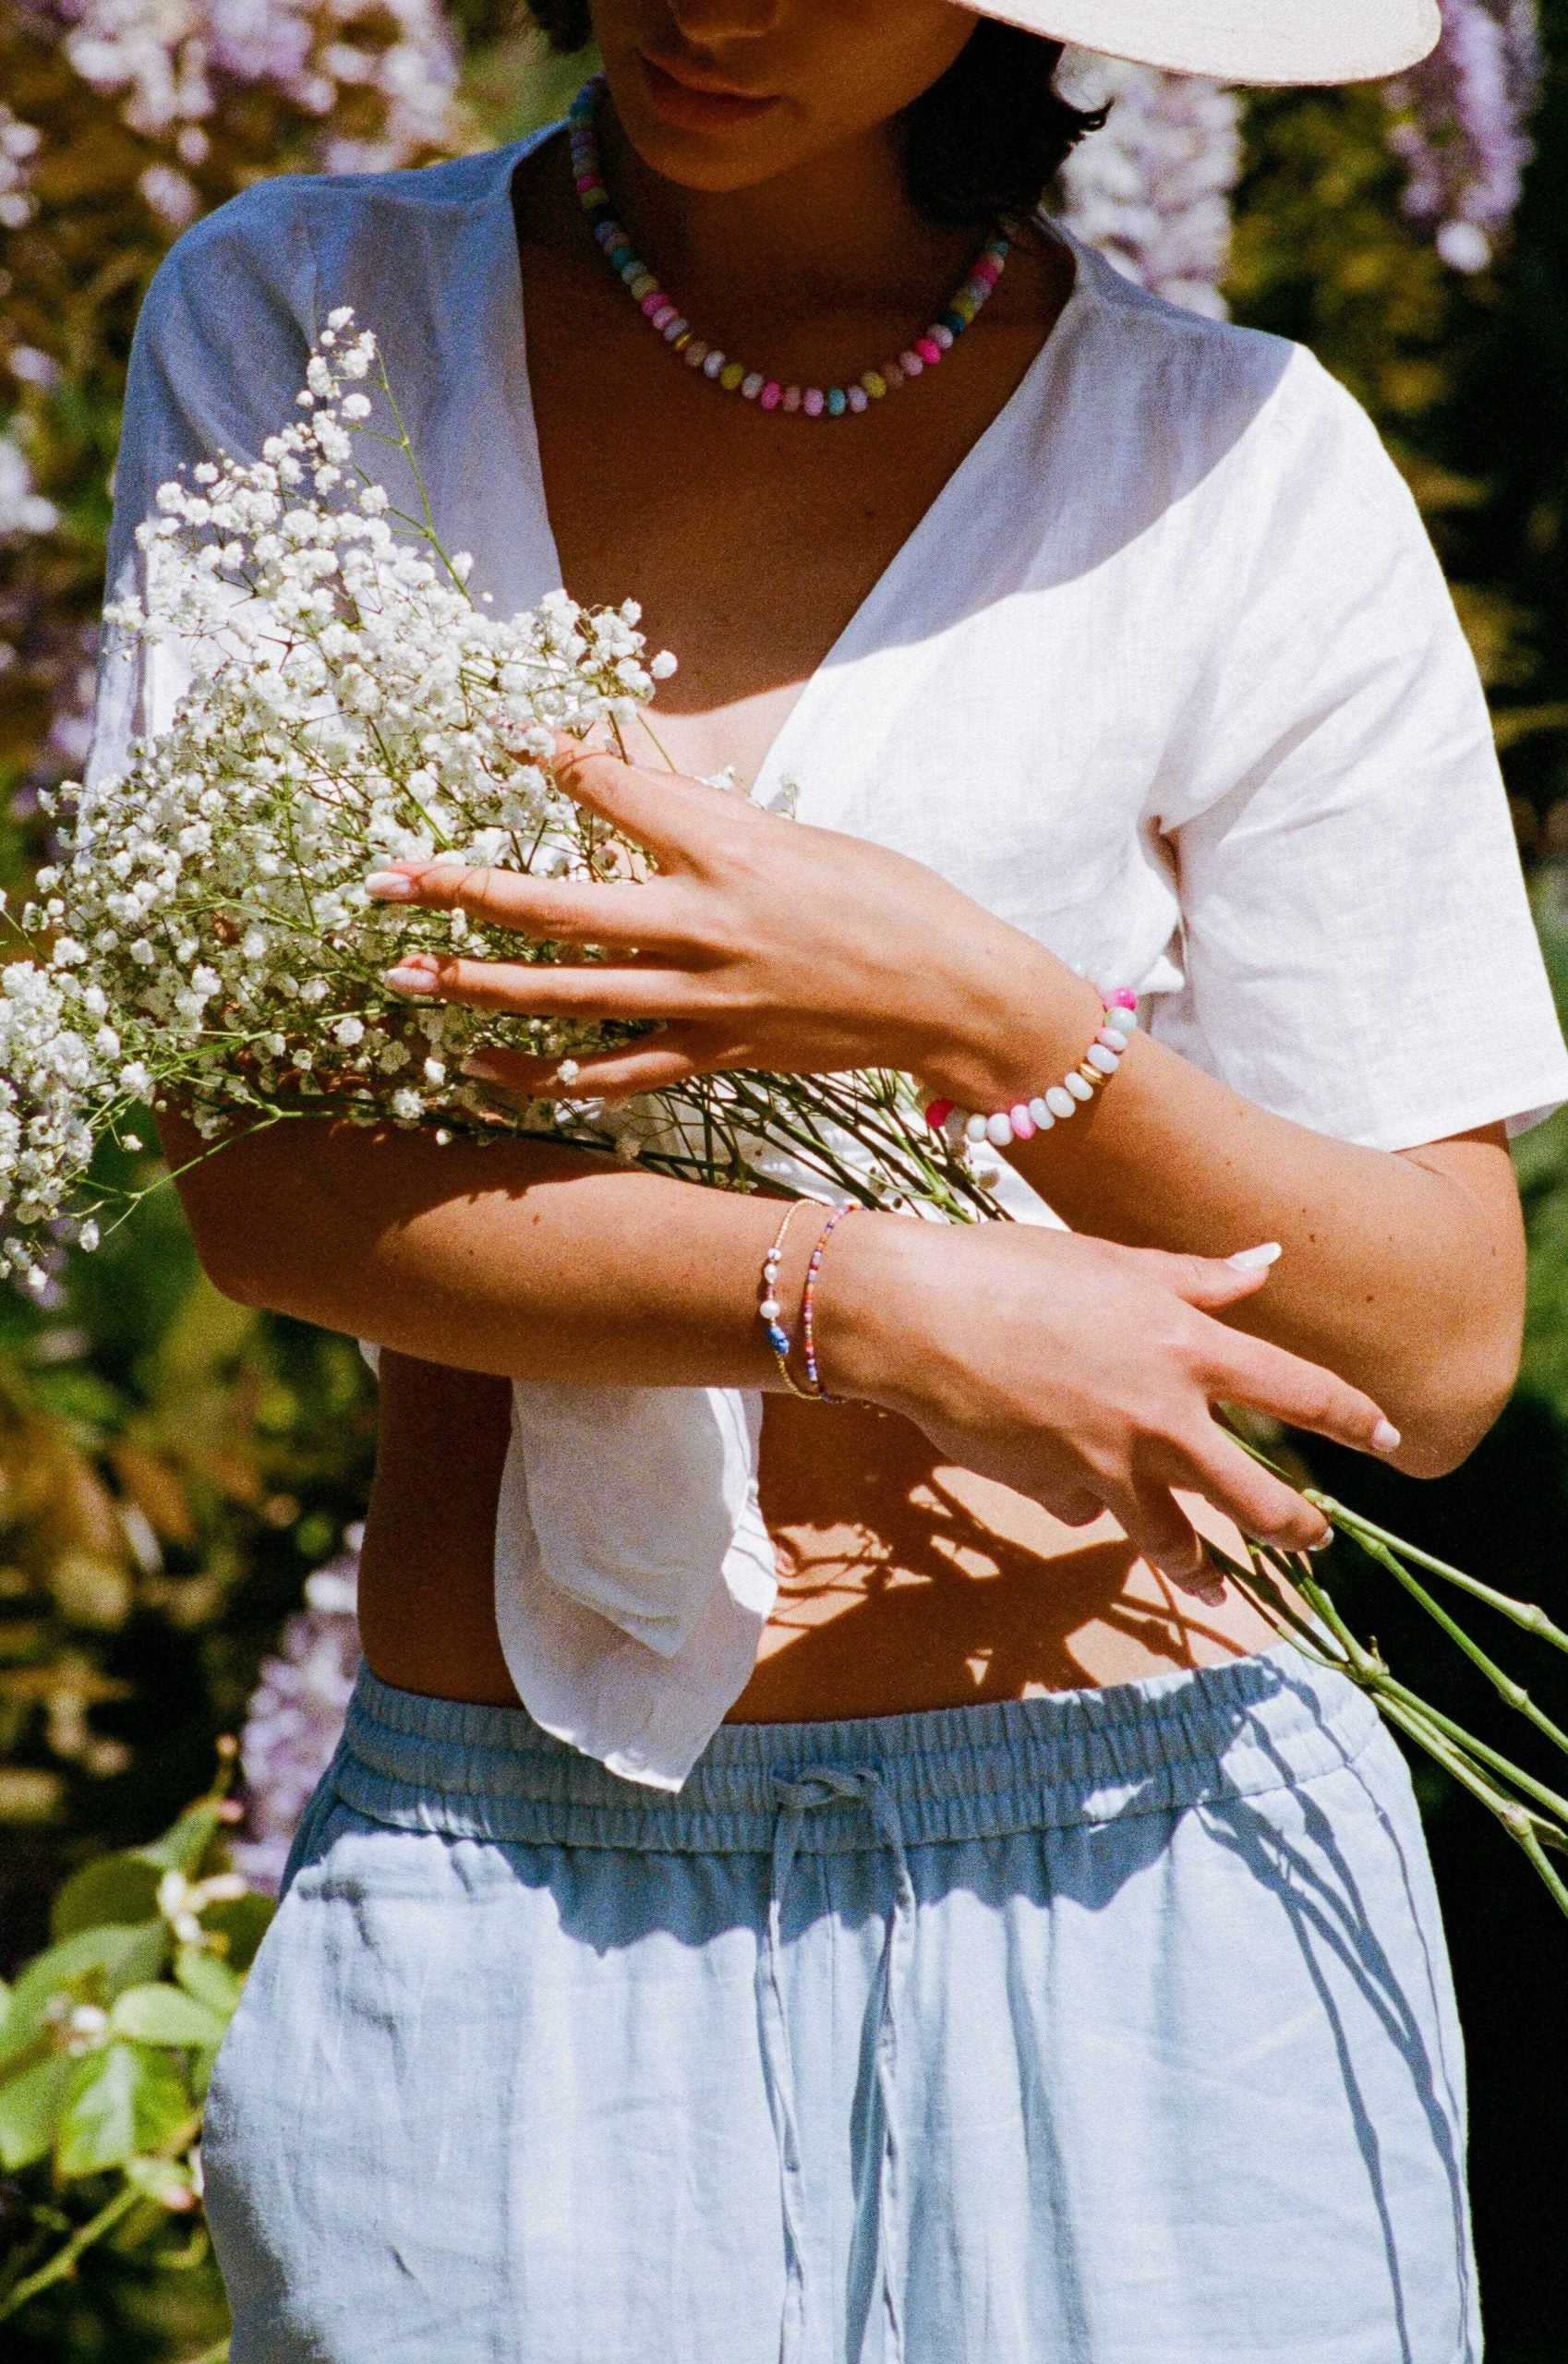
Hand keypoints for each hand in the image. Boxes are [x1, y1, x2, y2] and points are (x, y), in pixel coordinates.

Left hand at [370, 737, 1099, 1100]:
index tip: (500, 744)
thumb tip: (624, 789)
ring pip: (563, 998)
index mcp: (727, 846)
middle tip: (385, 881)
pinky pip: (610, 1072)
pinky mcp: (714, 1052)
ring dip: (475, 987)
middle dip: (460, 892)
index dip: (548, 761)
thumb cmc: (885, 896)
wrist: (952, 992)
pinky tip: (485, 1066)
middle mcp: (702, 922)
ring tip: (403, 978)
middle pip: (554, 907)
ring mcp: (703, 998)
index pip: (610, 789)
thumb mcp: (795, 833)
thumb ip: (704, 819)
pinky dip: (543, 1075)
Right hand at [818, 1222, 1400, 1585]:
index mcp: (1188, 1345)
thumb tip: (1263, 1263)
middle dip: (1297, 1529)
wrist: (920, 1315)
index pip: (1301, 1392)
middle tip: (1316, 1543)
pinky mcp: (1060, 1489)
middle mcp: (1164, 1414)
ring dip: (1209, 1569)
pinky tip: (1085, 1510)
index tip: (1387, 1438)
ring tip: (1225, 1588)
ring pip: (1182, 1539)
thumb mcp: (1116, 1263)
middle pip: (1260, 1497)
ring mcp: (1113, 1462)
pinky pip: (1091, 1516)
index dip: (1354, 1419)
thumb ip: (1197, 1277)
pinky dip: (1092, 1513)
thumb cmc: (1012, 1269)